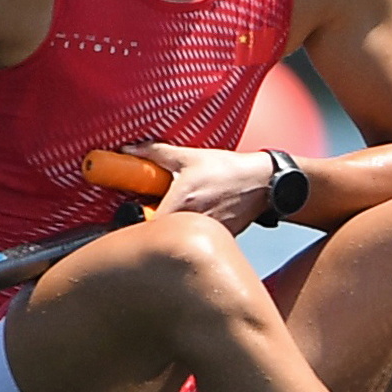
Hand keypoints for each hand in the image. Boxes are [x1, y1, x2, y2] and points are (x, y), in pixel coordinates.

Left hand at [121, 143, 278, 230]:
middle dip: (152, 225)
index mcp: (179, 204)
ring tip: (181, 212)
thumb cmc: (227, 169)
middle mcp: (191, 223)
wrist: (262, 182)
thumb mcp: (189, 157)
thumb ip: (155, 153)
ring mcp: (205, 234)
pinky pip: (197, 240)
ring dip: (173, 230)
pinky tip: (200, 216)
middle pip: (159, 235)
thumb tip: (129, 150)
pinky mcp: (217, 239)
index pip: (144, 225)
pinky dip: (193, 233)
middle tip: (152, 210)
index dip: (133, 222)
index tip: (131, 212)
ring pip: (178, 240)